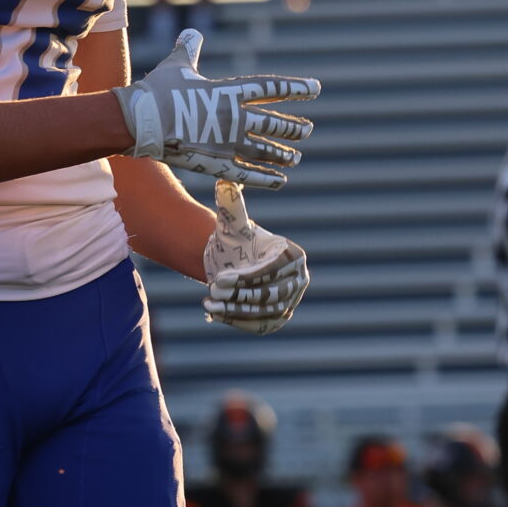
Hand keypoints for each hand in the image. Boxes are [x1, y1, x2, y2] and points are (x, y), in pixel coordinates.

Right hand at [115, 30, 319, 189]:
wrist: (141, 120)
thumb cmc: (158, 91)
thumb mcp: (177, 66)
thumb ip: (188, 50)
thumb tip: (190, 33)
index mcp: (230, 92)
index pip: (272, 88)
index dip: (295, 88)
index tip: (315, 89)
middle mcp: (236, 118)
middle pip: (274, 124)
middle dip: (293, 128)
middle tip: (307, 130)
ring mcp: (228, 143)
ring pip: (266, 150)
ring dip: (283, 154)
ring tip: (296, 158)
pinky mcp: (216, 164)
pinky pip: (247, 175)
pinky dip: (266, 179)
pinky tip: (281, 182)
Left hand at [201, 181, 309, 332]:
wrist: (230, 264)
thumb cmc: (234, 241)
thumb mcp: (231, 222)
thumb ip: (231, 204)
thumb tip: (225, 182)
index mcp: (293, 255)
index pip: (273, 271)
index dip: (246, 277)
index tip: (220, 279)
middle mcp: (298, 280)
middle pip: (270, 294)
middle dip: (239, 295)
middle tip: (211, 292)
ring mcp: (290, 302)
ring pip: (263, 311)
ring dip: (235, 311)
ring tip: (209, 304)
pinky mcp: (277, 320)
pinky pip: (260, 325)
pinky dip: (238, 322)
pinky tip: (216, 315)